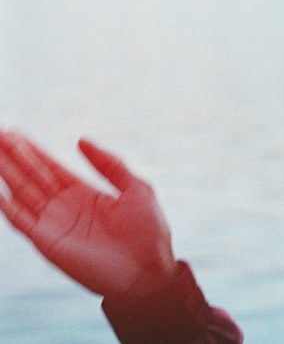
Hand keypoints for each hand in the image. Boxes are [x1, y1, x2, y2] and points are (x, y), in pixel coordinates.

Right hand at [0, 131, 177, 299]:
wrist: (148, 272)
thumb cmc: (148, 232)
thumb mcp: (135, 188)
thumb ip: (109, 164)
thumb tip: (80, 140)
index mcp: (85, 193)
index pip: (50, 167)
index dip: (32, 150)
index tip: (13, 133)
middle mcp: (64, 207)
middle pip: (32, 176)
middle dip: (13, 156)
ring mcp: (54, 224)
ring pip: (22, 193)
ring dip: (7, 173)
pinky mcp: (48, 242)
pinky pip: (21, 222)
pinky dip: (8, 207)